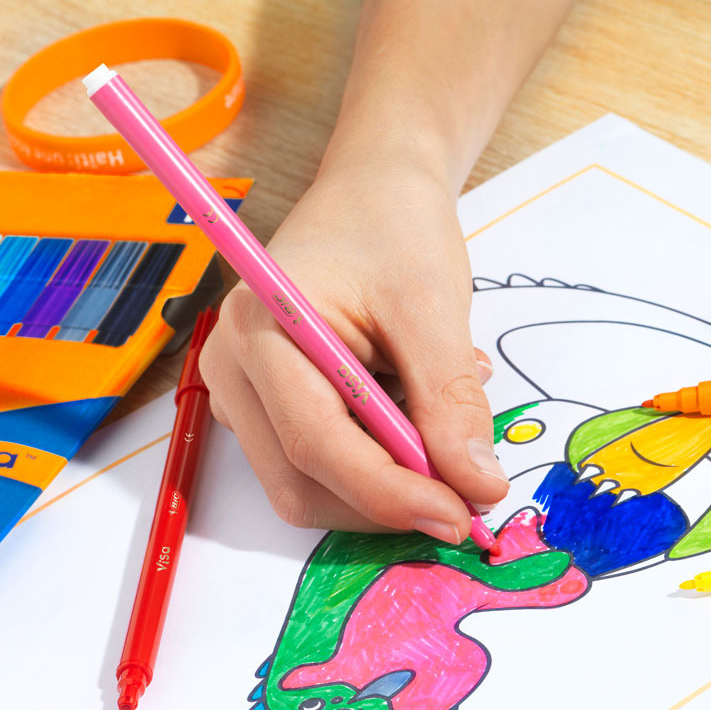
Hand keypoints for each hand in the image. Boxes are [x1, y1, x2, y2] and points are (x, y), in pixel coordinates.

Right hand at [201, 157, 507, 539]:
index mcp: (262, 328)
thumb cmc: (394, 229)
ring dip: (383, 487)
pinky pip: (316, 469)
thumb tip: (477, 487)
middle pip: (302, 484)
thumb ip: (451, 403)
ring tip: (438, 424)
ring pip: (308, 488)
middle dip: (386, 504)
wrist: (373, 192)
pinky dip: (373, 469)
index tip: (461, 517)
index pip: (317, 444)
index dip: (390, 494)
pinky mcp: (265, 411)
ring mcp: (242, 395)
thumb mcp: (434, 308)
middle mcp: (233, 368)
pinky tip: (410, 419)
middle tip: (466, 498)